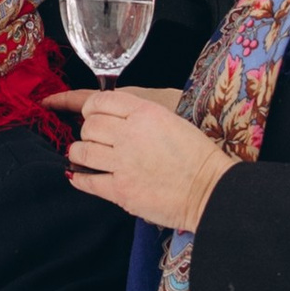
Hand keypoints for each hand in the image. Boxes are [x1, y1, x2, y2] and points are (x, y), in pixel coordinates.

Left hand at [54, 85, 235, 230]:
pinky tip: (78, 176)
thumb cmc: (198, 157)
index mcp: (145, 112)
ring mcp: (123, 162)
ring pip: (82, 151)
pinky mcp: (120, 189)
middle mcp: (130, 133)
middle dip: (87, 132)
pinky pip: (87, 180)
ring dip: (79, 153)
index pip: (100, 100)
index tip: (92, 115)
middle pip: (89, 125)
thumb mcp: (172, 120)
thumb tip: (115, 118)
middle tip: (93, 139)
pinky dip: (79, 178)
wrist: (210, 190)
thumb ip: (142, 116)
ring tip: (84, 156)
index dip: (91, 108)